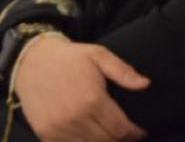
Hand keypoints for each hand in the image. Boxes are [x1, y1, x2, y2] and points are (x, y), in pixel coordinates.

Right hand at [14, 35, 149, 141]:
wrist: (32, 62)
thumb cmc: (70, 58)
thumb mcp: (100, 56)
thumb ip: (124, 72)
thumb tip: (146, 84)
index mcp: (92, 100)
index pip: (120, 129)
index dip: (134, 133)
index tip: (141, 132)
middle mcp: (75, 118)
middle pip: (106, 141)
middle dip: (121, 140)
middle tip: (129, 134)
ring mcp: (57, 129)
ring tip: (111, 136)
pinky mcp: (44, 133)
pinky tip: (90, 138)